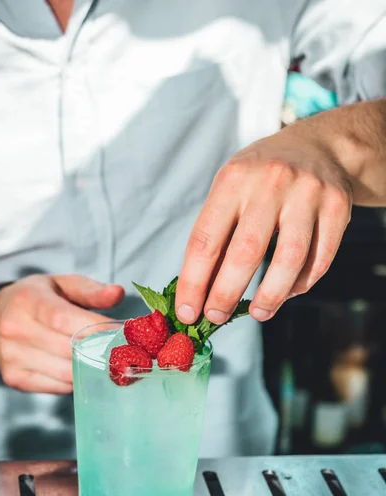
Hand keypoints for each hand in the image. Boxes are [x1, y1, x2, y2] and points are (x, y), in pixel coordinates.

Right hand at [0, 274, 123, 392]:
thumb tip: (118, 293)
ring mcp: (12, 357)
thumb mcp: (60, 285)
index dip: (96, 328)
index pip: (64, 319)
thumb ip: (90, 290)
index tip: (123, 332)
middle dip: (101, 351)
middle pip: (68, 349)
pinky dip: (75, 380)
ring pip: (65, 372)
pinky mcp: (15, 378)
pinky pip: (57, 386)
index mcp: (28, 302)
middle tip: (125, 350)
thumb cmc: (34, 300)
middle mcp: (15, 329)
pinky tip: (83, 369)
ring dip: (91, 369)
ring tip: (109, 361)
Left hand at [176, 130, 351, 323]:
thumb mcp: (232, 189)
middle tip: (216, 318)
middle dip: (226, 293)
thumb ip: (219, 233)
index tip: (188, 312)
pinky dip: (302, 283)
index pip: (206, 239)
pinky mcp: (338, 206)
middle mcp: (270, 182)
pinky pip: (320, 258)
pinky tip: (288, 293)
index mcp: (234, 179)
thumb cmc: (261, 177)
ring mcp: (308, 193)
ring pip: (289, 259)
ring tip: (257, 314)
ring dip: (270, 295)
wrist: (318, 145)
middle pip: (246, 251)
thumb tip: (202, 291)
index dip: (194, 281)